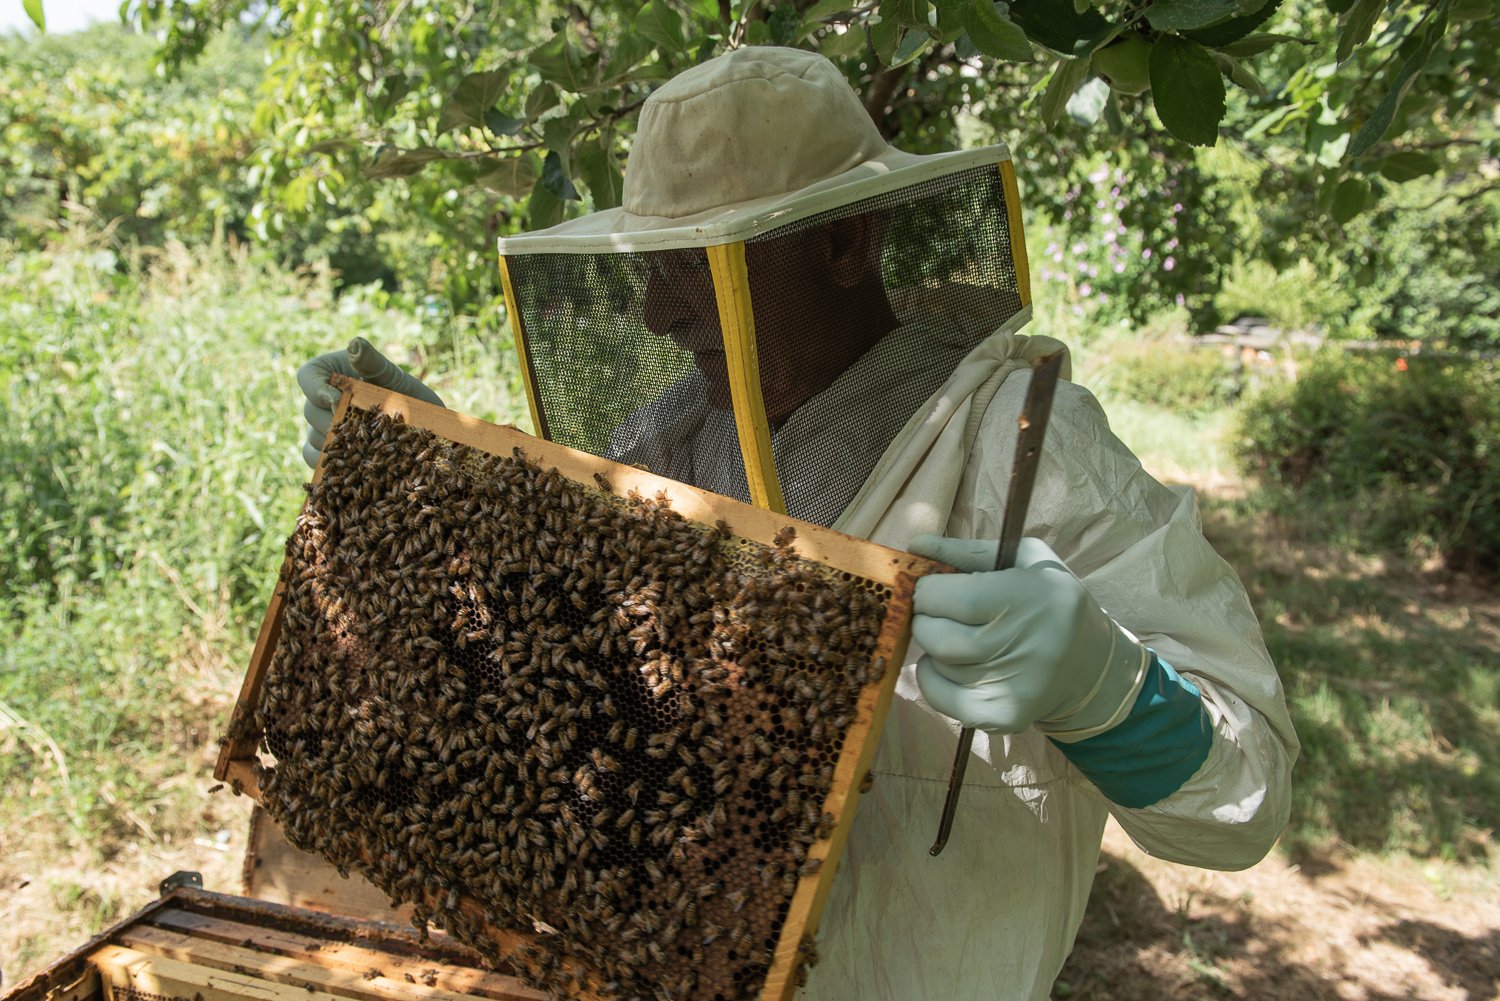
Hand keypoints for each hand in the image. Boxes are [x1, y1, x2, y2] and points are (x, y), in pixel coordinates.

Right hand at [296, 336, 443, 468]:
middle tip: (358, 429)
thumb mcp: (391, 375)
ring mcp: (322, 428)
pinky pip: (315, 460)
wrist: (422, 427)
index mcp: (328, 373)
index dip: (316, 390)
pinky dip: (328, 467)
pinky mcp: (330, 453)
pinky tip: (348, 470)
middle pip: (310, 412)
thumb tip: (355, 344)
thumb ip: (372, 361)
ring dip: (336, 446)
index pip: (307, 377)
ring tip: (362, 449)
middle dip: (333, 422)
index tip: (336, 400)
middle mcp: (320, 401)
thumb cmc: (405, 393)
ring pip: (314, 439)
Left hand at [909, 535, 1147, 739]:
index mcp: (1024, 596)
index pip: (945, 596)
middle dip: (926, 619)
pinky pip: (937, 695)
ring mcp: (1009, 686)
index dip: (927, 591)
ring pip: (935, 663)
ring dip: (936, 648)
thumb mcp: (1025, 561)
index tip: (935, 588)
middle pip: (933, 634)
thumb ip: (967, 551)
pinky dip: (934, 677)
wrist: (1092, 668)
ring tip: (964, 637)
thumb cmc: (1051, 602)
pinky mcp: (1000, 716)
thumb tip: (915, 545)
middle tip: (944, 614)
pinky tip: (959, 665)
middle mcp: (1017, 644)